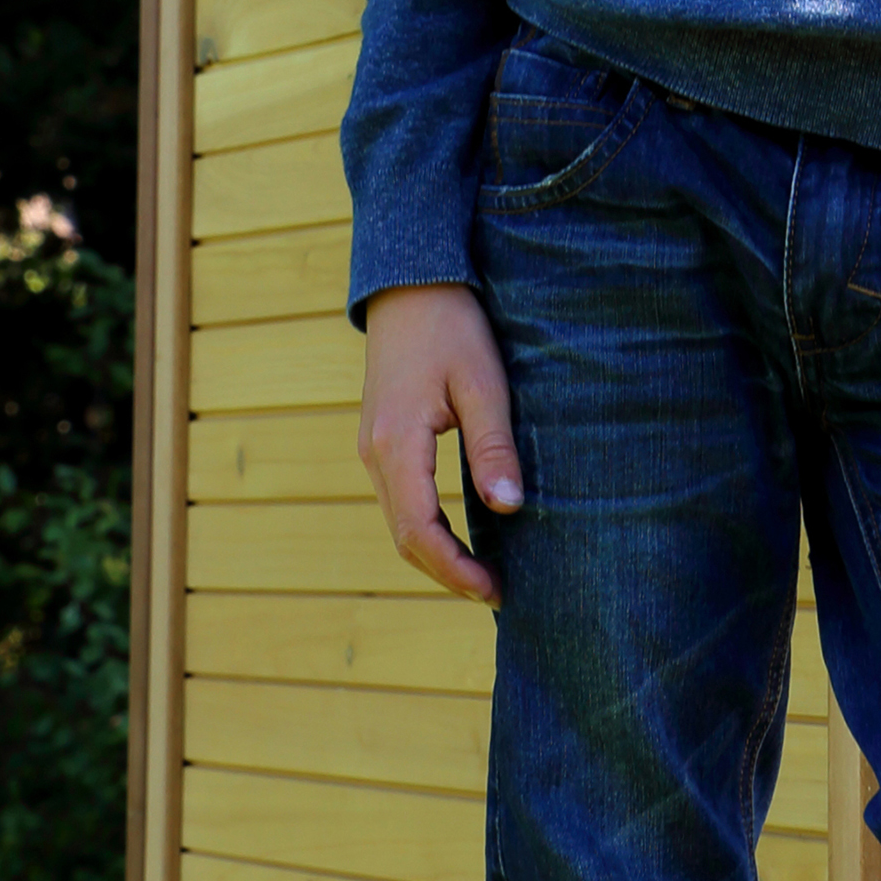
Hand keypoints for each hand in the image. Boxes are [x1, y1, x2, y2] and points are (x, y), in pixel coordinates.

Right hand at [357, 283, 522, 604]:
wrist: (411, 285)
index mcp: (396, 444)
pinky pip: (400, 500)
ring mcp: (373, 449)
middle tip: (496, 595)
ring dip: (437, 555)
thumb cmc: (453, 327)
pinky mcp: (382, 441)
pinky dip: (428, 529)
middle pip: (404, 537)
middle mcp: (374, 454)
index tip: (494, 592)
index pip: (418, 530)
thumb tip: (507, 508)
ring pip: (399, 522)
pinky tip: (462, 536)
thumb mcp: (484, 383)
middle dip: (447, 573)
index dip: (454, 570)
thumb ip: (493, 447)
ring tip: (483, 576)